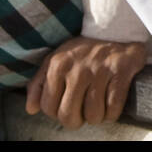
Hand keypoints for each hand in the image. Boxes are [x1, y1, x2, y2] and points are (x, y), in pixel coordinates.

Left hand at [25, 36, 146, 128]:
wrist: (117, 31)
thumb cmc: (83, 52)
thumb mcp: (57, 60)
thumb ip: (39, 84)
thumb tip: (31, 109)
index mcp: (58, 65)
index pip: (48, 108)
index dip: (58, 112)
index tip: (68, 105)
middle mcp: (77, 68)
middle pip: (68, 116)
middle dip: (76, 119)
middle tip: (82, 111)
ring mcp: (100, 70)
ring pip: (93, 115)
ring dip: (97, 116)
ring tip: (98, 105)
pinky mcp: (121, 72)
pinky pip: (113, 108)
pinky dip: (112, 113)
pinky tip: (110, 104)